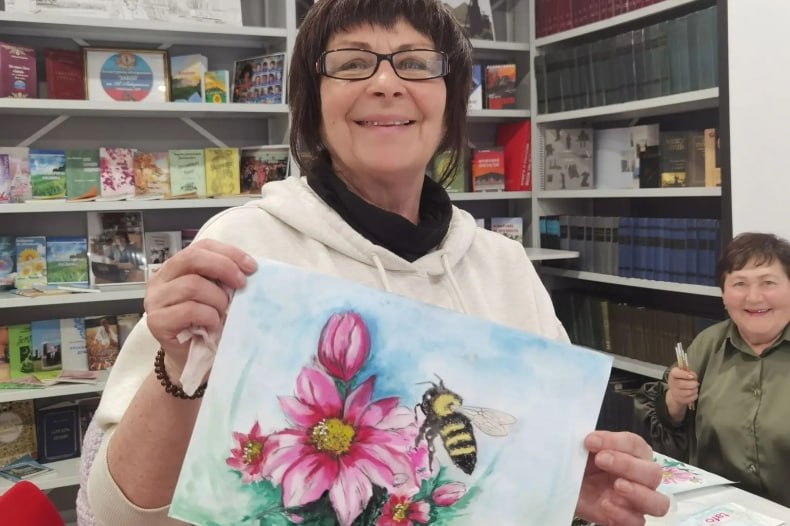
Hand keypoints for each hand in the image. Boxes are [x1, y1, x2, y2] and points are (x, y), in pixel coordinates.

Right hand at [144, 239, 256, 374]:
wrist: (192, 358)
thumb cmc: (207, 322)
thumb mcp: (217, 294)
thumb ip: (224, 278)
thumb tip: (249, 268)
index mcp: (176, 267)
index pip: (201, 247)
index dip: (229, 252)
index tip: (252, 267)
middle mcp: (160, 280)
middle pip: (192, 258)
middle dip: (224, 268)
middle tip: (242, 285)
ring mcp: (155, 300)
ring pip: (192, 285)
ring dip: (217, 299)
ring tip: (224, 313)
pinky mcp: (157, 321)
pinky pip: (190, 310)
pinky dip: (209, 316)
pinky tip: (213, 325)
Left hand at [575, 431, 668, 525]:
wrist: (564, 488)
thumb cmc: (579, 465)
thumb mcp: (580, 449)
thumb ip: (590, 444)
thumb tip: (590, 440)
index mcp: (633, 454)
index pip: (636, 445)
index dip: (615, 441)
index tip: (591, 441)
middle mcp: (641, 478)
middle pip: (653, 473)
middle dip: (628, 465)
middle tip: (601, 460)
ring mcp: (637, 502)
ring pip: (658, 502)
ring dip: (638, 493)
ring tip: (617, 486)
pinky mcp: (627, 519)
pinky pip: (637, 522)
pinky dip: (623, 514)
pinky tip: (605, 504)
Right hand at [666, 366, 698, 408]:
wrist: (675, 393)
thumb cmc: (681, 380)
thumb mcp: (683, 373)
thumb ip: (688, 371)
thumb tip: (692, 375)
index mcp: (673, 374)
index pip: (677, 373)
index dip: (685, 374)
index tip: (692, 376)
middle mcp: (672, 383)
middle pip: (686, 384)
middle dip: (694, 383)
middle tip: (695, 383)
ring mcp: (676, 393)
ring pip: (690, 391)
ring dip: (695, 389)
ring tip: (694, 388)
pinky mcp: (681, 400)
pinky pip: (692, 397)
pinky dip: (695, 395)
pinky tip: (693, 393)